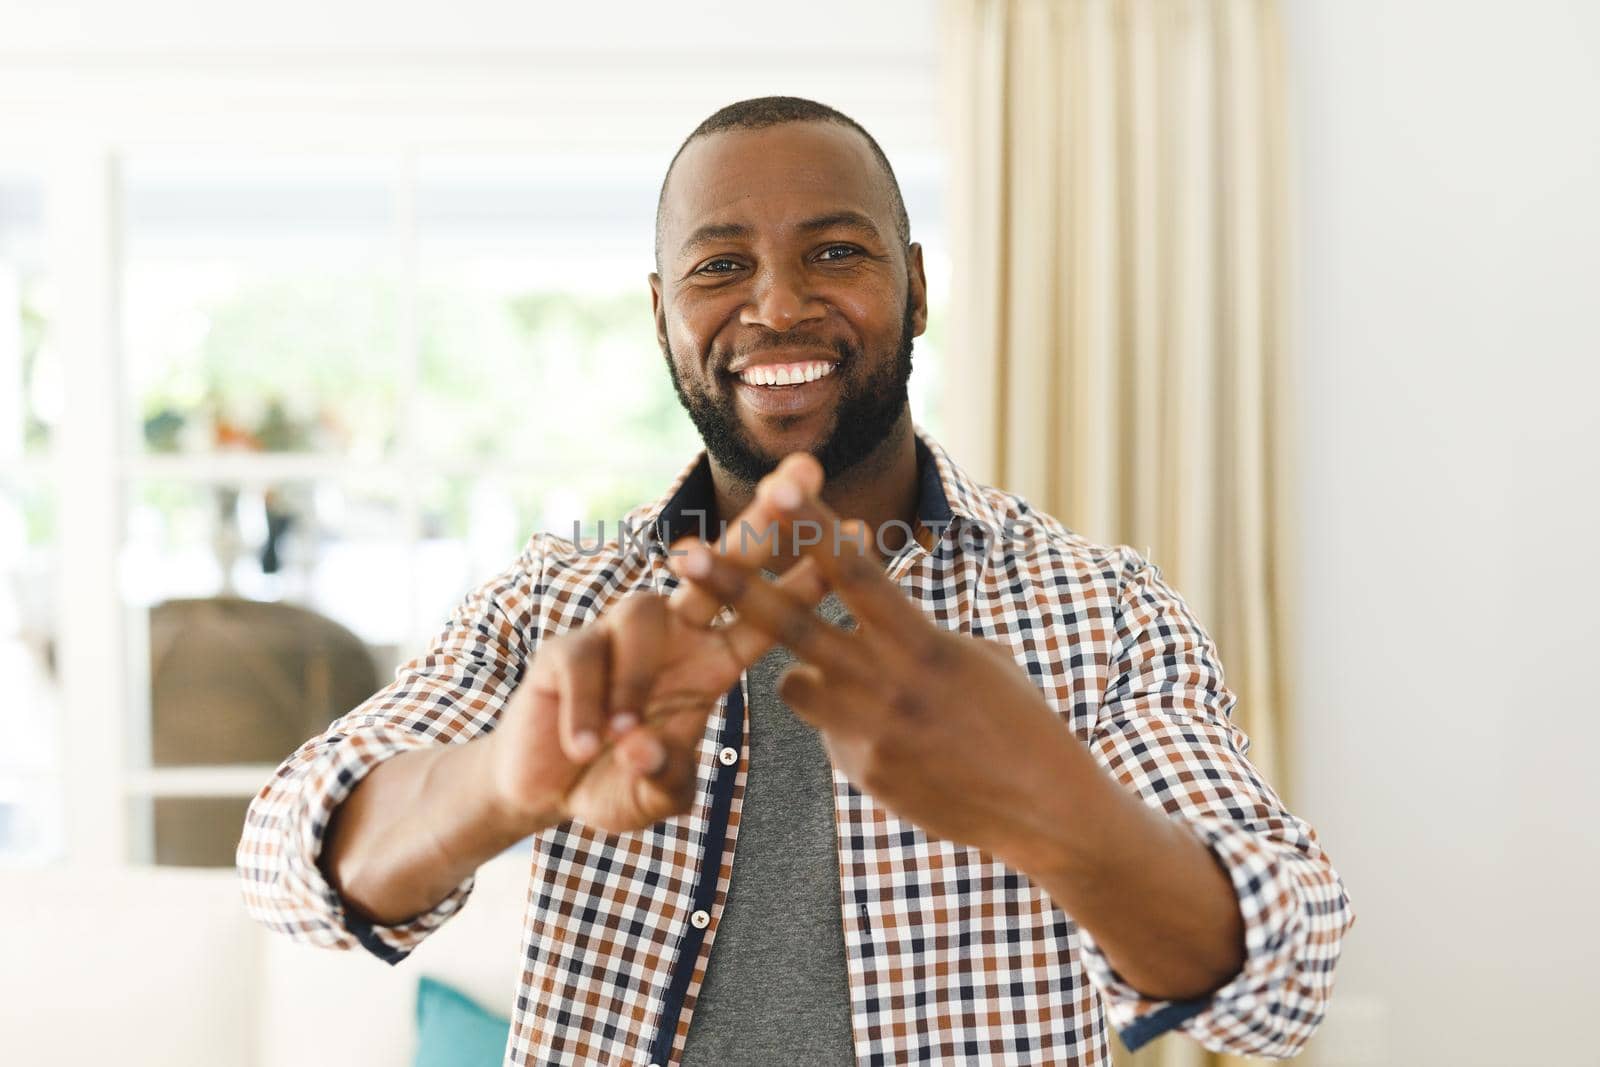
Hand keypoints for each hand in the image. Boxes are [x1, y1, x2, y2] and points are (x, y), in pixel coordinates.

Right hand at [487, 458, 828, 835]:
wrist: (545, 789)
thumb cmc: (615, 781)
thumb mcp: (655, 793)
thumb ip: (664, 780)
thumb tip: (644, 748)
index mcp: (711, 661)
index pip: (769, 613)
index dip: (811, 577)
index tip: (865, 533)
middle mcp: (673, 633)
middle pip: (722, 564)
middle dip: (763, 522)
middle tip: (803, 476)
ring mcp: (616, 633)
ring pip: (641, 615)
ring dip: (635, 679)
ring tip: (623, 738)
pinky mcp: (565, 646)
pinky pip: (583, 660)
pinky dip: (587, 709)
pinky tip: (584, 746)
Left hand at [666, 456, 1079, 864]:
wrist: (1041, 808)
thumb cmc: (1016, 719)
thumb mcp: (974, 658)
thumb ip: (911, 634)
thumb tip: (870, 621)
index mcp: (921, 641)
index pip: (856, 571)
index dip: (811, 526)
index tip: (773, 489)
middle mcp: (887, 682)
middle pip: (793, 624)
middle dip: (734, 586)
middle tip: (680, 554)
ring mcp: (867, 731)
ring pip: (795, 683)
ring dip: (806, 673)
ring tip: (868, 688)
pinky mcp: (860, 772)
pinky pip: (830, 733)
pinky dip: (850, 727)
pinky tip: (905, 749)